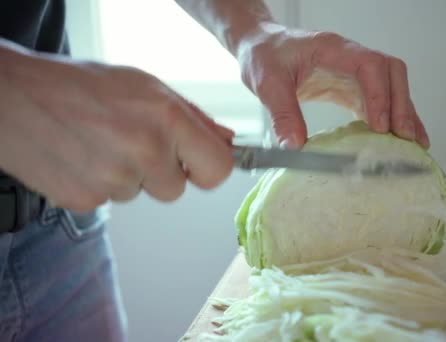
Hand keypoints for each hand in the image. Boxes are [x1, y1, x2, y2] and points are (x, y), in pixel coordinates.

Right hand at [0, 45, 233, 211]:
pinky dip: (99, 184)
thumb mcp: (146, 86)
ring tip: (100, 144)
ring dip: (128, 176)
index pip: (218, 169)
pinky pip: (110, 201)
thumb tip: (227, 141)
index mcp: (167, 118)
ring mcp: (113, 179)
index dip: (209, 168)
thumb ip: (193, 117)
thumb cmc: (81, 86)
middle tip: (131, 143)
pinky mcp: (86, 199)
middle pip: (176, 189)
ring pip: (141, 194)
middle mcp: (144, 151)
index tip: (198, 165)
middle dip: (160, 171)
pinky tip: (82, 157)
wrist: (14, 98)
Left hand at [236, 23, 429, 148]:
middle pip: (391, 73)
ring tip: (414, 143)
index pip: (369, 66)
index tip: (381, 125)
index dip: (380, 95)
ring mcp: (353, 72)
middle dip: (402, 105)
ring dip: (404, 113)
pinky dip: (391, 118)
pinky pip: (379, 100)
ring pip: (391, 86)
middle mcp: (349, 57)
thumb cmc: (264, 55)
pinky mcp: (350, 87)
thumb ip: (282, 113)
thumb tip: (295, 146)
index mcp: (332, 49)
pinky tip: (398, 139)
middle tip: (405, 138)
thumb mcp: (266, 83)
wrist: (260, 45)